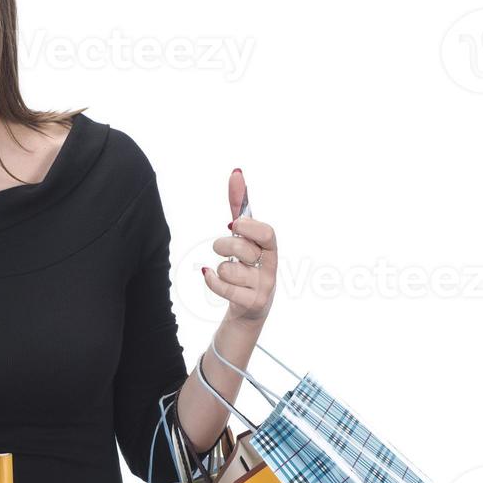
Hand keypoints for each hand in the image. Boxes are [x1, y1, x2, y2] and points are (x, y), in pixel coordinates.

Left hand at [202, 168, 276, 322]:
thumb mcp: (244, 237)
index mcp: (270, 249)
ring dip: (220, 268)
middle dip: (223, 244)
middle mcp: (271, 267)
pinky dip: (212, 281)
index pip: (267, 233)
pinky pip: (224, 287)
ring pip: (229, 269)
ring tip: (226, 273)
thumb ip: (240, 208)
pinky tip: (211, 276)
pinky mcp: (252, 304)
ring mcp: (264, 287)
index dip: (248, 227)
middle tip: (220, 248)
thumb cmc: (247, 267)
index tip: (233, 225)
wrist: (249, 309)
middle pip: (242, 248)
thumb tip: (237, 172)